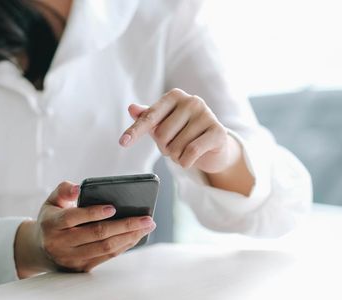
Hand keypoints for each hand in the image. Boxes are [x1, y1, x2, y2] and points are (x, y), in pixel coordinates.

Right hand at [14, 181, 155, 276]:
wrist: (40, 250)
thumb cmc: (52, 219)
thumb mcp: (51, 201)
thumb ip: (63, 190)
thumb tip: (78, 188)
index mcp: (51, 224)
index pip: (72, 218)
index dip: (93, 213)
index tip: (113, 207)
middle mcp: (60, 244)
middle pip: (96, 234)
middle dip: (125, 225)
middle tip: (146, 218)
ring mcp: (71, 258)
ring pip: (105, 248)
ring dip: (129, 237)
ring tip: (146, 226)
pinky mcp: (81, 268)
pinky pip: (107, 257)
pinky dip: (124, 246)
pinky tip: (136, 236)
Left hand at [119, 88, 239, 173]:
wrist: (214, 145)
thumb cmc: (184, 132)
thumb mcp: (163, 124)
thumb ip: (147, 117)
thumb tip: (132, 108)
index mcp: (175, 96)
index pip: (150, 116)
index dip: (135, 131)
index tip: (123, 143)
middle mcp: (192, 101)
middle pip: (162, 134)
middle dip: (165, 148)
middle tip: (175, 146)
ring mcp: (207, 115)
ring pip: (176, 146)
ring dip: (176, 157)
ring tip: (185, 151)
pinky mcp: (218, 131)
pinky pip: (191, 152)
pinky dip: (185, 162)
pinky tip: (189, 160)